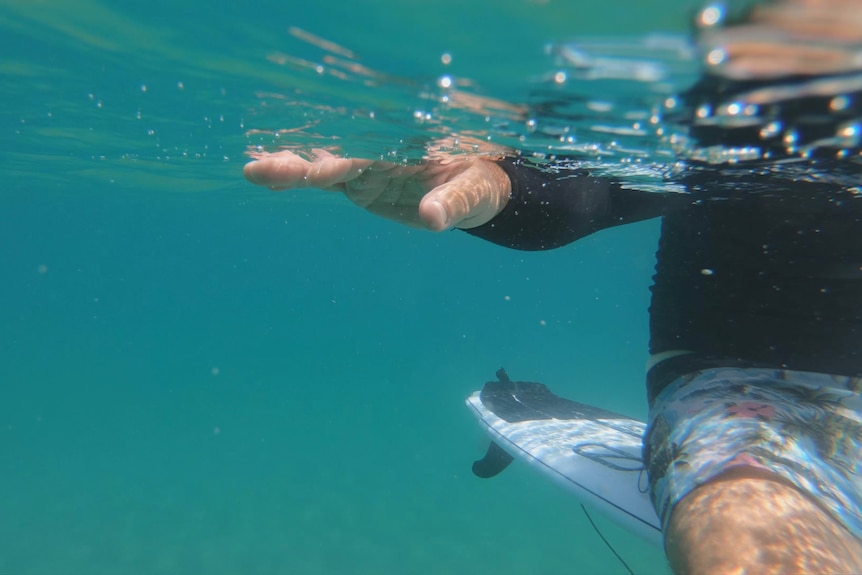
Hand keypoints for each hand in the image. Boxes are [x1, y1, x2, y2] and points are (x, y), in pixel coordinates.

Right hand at [243, 148, 510, 230]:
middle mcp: (379, 156)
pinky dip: (298, 179)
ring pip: (322, 166)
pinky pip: (325, 181)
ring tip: (252, 171)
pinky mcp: (361, 183)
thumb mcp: (474, 193)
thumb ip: (452, 204)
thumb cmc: (480, 183)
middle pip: (334, 156)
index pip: (368, 156)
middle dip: (300, 162)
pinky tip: (265, 180)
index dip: (344, 163)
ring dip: (290, 168)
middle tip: (263, 167)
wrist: (478, 188)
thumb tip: (434, 218)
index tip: (319, 173)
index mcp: (404, 152)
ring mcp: (367, 169)